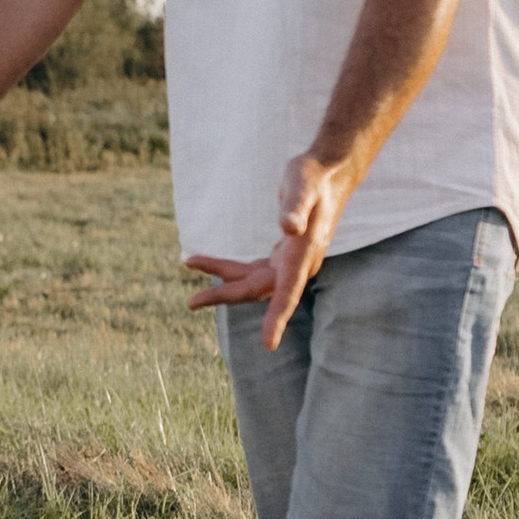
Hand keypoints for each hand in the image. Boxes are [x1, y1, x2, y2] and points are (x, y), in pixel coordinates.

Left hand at [187, 153, 355, 349]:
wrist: (328, 174)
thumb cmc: (312, 177)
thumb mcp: (302, 186)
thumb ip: (295, 207)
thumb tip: (288, 229)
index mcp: (304, 254)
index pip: (288, 293)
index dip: (277, 319)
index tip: (268, 345)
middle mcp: (298, 265)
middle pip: (258, 290)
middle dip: (225, 296)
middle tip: (191, 303)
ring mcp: (290, 263)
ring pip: (252, 281)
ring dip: (222, 280)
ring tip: (190, 265)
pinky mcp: (283, 256)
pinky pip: (253, 270)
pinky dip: (231, 269)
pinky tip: (210, 266)